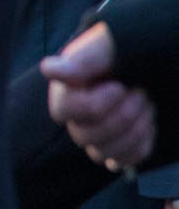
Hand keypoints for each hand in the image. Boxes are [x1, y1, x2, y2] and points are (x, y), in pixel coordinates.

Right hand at [42, 23, 155, 171]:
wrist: (158, 59)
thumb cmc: (129, 48)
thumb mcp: (110, 46)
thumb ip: (82, 58)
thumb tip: (50, 70)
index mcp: (65, 87)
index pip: (64, 111)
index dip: (95, 105)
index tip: (120, 85)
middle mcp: (74, 115)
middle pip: (84, 136)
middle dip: (122, 116)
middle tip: (141, 93)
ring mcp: (95, 135)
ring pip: (102, 153)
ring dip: (134, 131)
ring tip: (147, 106)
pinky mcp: (117, 149)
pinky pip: (123, 162)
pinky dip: (140, 145)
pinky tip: (148, 124)